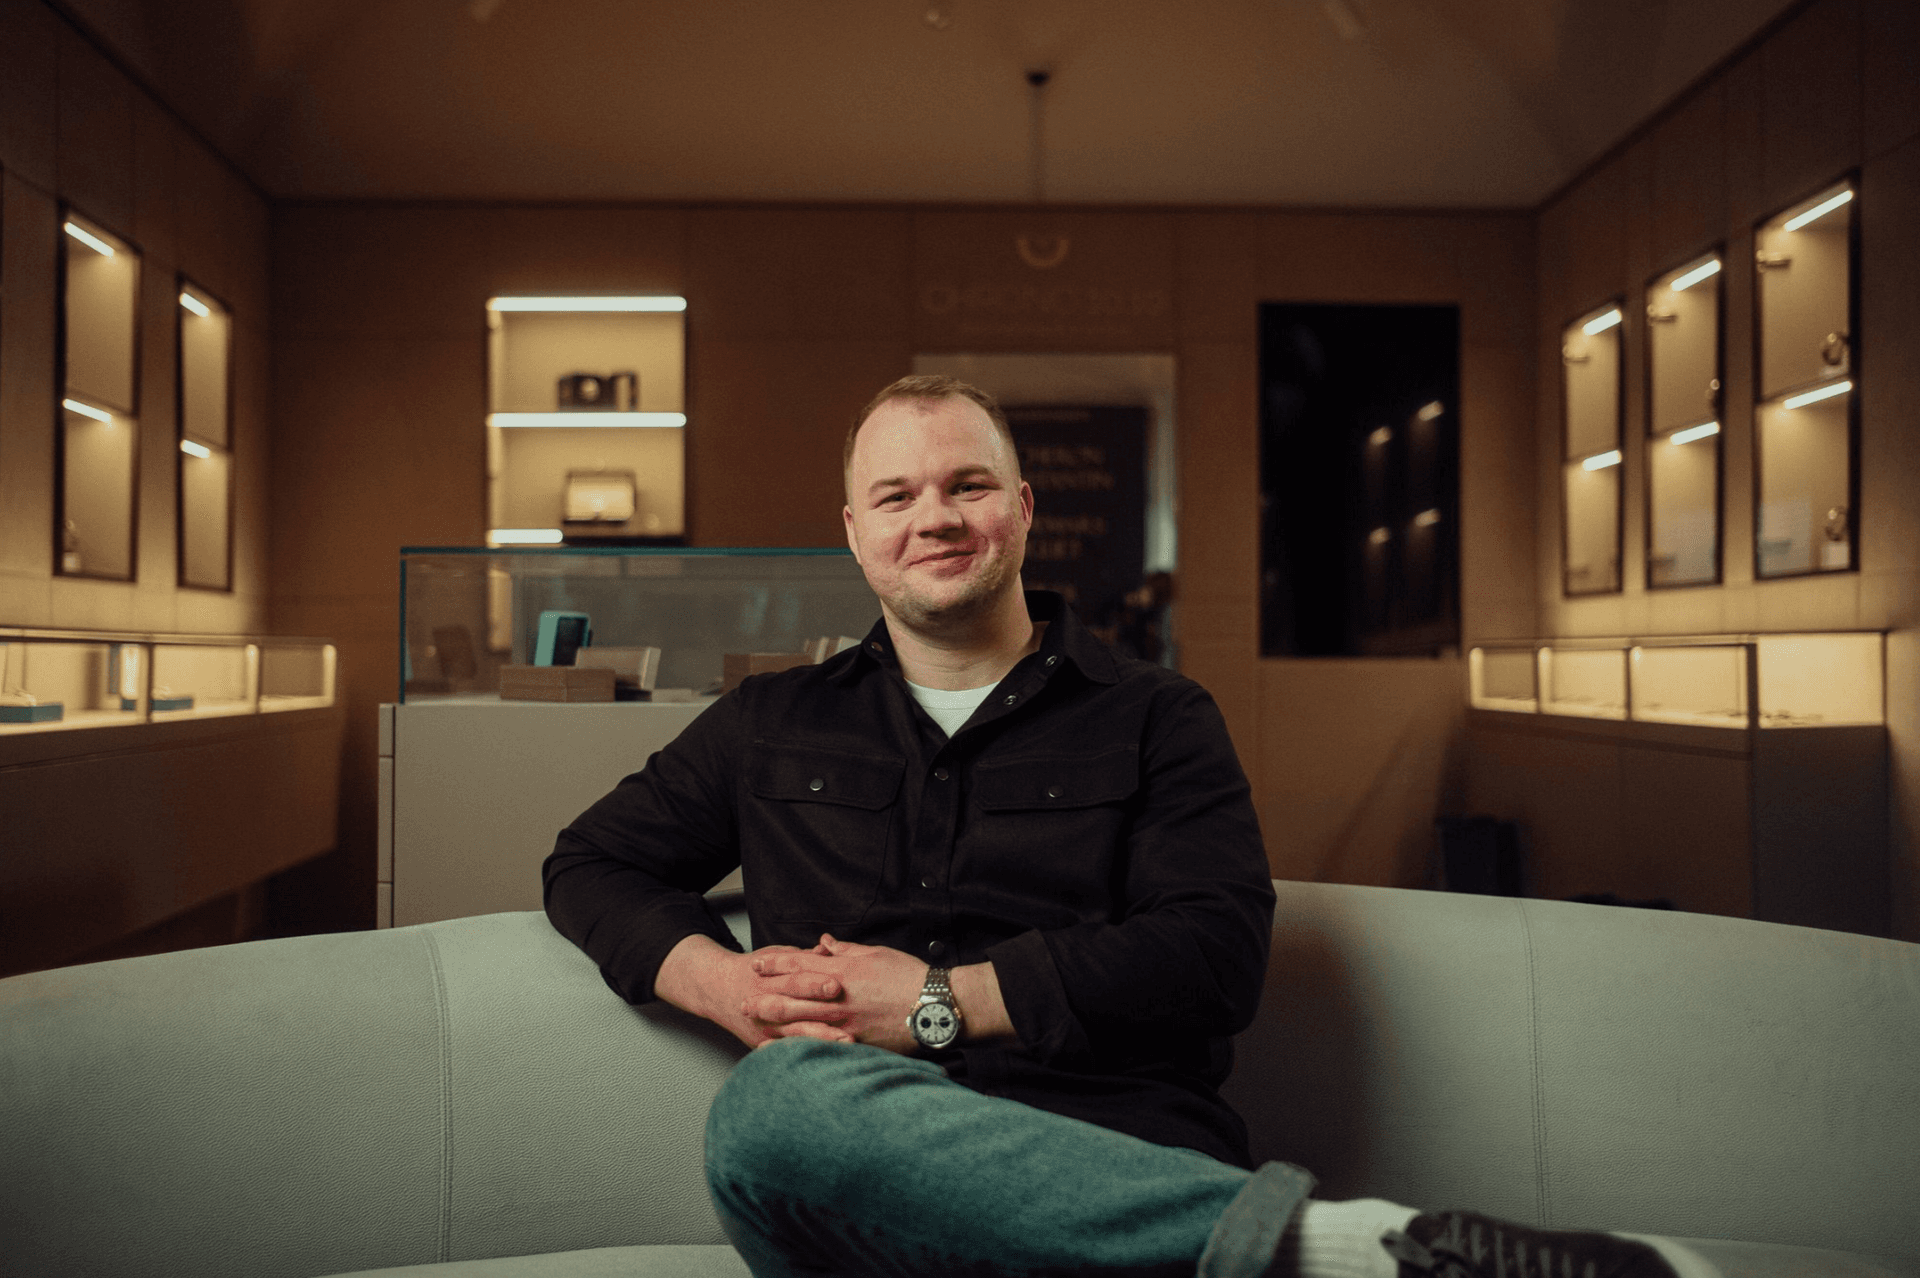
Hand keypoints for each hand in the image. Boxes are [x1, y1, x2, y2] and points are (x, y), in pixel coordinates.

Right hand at [652, 933, 854, 1050]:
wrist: (716, 989)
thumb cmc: (754, 970)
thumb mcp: (774, 956)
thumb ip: (801, 957)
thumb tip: (827, 949)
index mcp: (768, 980)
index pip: (793, 981)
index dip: (814, 983)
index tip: (837, 985)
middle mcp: (763, 1004)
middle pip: (792, 1008)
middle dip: (818, 1010)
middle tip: (844, 1012)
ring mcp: (763, 1028)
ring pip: (792, 1034)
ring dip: (819, 1037)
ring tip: (846, 1040)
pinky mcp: (763, 1044)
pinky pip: (786, 1051)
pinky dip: (806, 1055)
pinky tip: (826, 1058)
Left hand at [747, 934, 927, 1053]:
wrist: (935, 1007)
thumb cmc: (909, 978)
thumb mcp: (876, 954)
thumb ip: (846, 950)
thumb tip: (824, 944)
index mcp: (842, 972)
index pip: (799, 966)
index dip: (774, 965)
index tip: (757, 966)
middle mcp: (837, 999)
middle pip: (790, 997)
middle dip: (764, 997)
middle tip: (744, 1000)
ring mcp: (843, 1024)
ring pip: (798, 1023)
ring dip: (773, 1023)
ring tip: (754, 1025)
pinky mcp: (853, 1044)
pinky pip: (818, 1047)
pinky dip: (797, 1048)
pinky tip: (783, 1052)